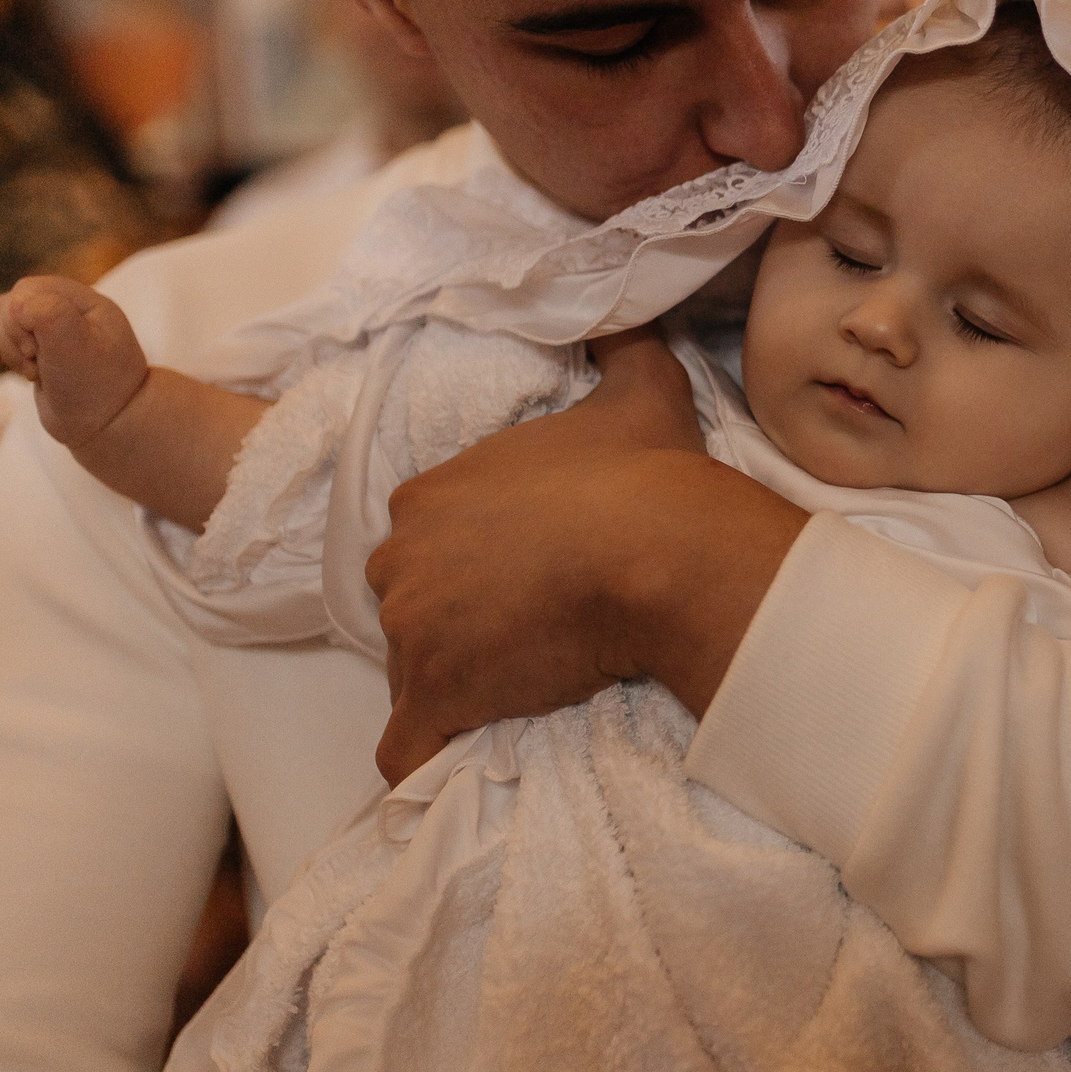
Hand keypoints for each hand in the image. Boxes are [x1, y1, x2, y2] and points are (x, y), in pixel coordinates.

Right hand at [0, 275, 148, 448]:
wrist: (109, 427)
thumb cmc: (97, 389)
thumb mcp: (77, 350)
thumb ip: (51, 317)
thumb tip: (16, 300)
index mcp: (84, 302)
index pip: (27, 291)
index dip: (18, 321)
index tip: (34, 354)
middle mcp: (67, 310)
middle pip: (8, 307)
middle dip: (9, 341)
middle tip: (35, 372)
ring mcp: (50, 331)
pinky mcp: (36, 350)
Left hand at [367, 337, 806, 781]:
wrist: (666, 554)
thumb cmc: (648, 476)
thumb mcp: (638, 389)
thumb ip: (620, 345)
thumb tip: (627, 312)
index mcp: (432, 493)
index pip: (428, 540)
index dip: (475, 564)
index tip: (527, 580)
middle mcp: (404, 557)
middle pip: (412, 603)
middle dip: (455, 625)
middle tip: (528, 637)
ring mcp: (414, 629)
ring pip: (412, 672)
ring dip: (454, 687)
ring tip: (522, 693)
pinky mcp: (436, 694)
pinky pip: (405, 748)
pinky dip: (425, 758)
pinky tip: (457, 759)